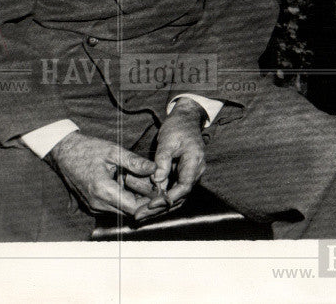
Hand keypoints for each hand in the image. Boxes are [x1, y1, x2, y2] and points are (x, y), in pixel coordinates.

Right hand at [46, 131, 156, 217]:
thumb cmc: (88, 149)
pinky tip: (131, 186)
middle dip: (144, 201)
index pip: (134, 207)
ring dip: (135, 201)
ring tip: (145, 183)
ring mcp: (93, 206)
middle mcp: (97, 204)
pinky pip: (113, 208)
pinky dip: (124, 200)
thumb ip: (134, 162)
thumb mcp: (113, 151)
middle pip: (129, 212)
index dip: (150, 201)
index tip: (161, 190)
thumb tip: (155, 169)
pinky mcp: (92, 205)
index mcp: (103, 190)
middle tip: (157, 186)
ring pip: (121, 211)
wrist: (64, 153)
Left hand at [136, 98, 207, 219]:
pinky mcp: (183, 176)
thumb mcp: (168, 140)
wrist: (186, 120)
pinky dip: (161, 199)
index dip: (168, 197)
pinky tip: (146, 205)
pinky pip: (173, 191)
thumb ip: (163, 160)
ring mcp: (190, 175)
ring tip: (140, 214)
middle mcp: (195, 171)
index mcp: (194, 161)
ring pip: (177, 197)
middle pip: (180, 197)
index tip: (151, 204)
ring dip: (159, 207)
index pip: (184, 186)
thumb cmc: (178, 128)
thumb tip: (157, 180)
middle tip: (140, 215)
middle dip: (160, 208)